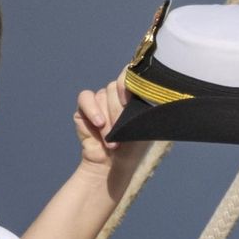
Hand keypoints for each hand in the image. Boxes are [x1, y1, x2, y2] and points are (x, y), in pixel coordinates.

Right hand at [73, 79, 147, 194]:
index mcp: (134, 95)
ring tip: (111, 138)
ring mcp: (101, 99)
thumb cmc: (134, 146)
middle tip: (121, 131)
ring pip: (103, 95)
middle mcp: (117, 94)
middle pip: (115, 87)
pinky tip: (98, 123)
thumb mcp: (145, 126)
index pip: (131, 75)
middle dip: (118, 111)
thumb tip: (153, 94)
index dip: (128, 83)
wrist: (114, 163)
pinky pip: (86, 98)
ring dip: (107, 119)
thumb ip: (146, 108)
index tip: (128, 101)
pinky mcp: (84, 108)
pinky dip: (92, 110)